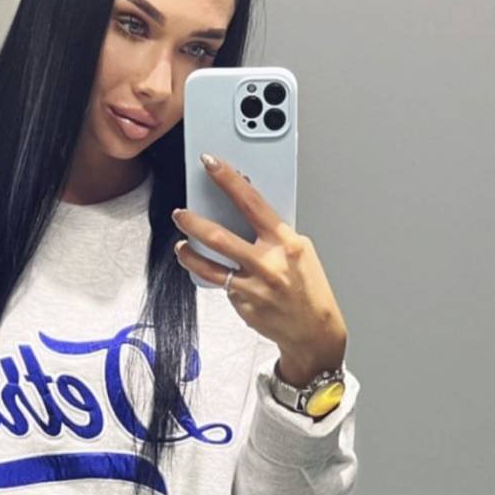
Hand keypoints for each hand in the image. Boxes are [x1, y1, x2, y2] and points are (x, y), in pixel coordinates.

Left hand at [172, 154, 347, 384]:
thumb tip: (244, 210)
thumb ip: (273, 232)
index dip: (228, 179)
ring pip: (207, 265)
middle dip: (193, 221)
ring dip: (188, 252)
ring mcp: (253, 286)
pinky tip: (211, 272)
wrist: (313, 331)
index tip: (210, 164)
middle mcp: (268, 263)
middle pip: (219, 236)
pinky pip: (219, 285)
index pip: (251, 202)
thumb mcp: (300, 251)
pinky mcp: (242, 304)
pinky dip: (212, 276)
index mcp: (285, 242)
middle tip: (180, 213)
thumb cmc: (308, 287)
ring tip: (182, 245)